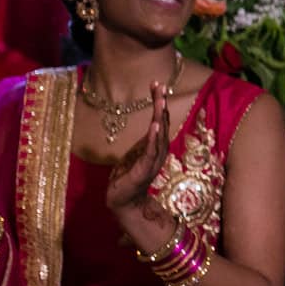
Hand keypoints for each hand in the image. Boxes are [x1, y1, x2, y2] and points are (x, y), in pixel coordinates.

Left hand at [106, 85, 169, 213]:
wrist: (123, 201)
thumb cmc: (128, 177)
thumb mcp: (136, 152)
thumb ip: (145, 140)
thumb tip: (151, 124)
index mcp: (156, 146)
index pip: (160, 120)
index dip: (160, 102)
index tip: (158, 85)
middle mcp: (159, 151)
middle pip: (162, 123)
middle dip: (161, 104)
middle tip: (161, 86)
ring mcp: (153, 160)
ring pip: (158, 134)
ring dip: (159, 117)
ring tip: (160, 100)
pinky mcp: (144, 169)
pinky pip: (150, 151)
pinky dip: (153, 137)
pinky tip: (154, 124)